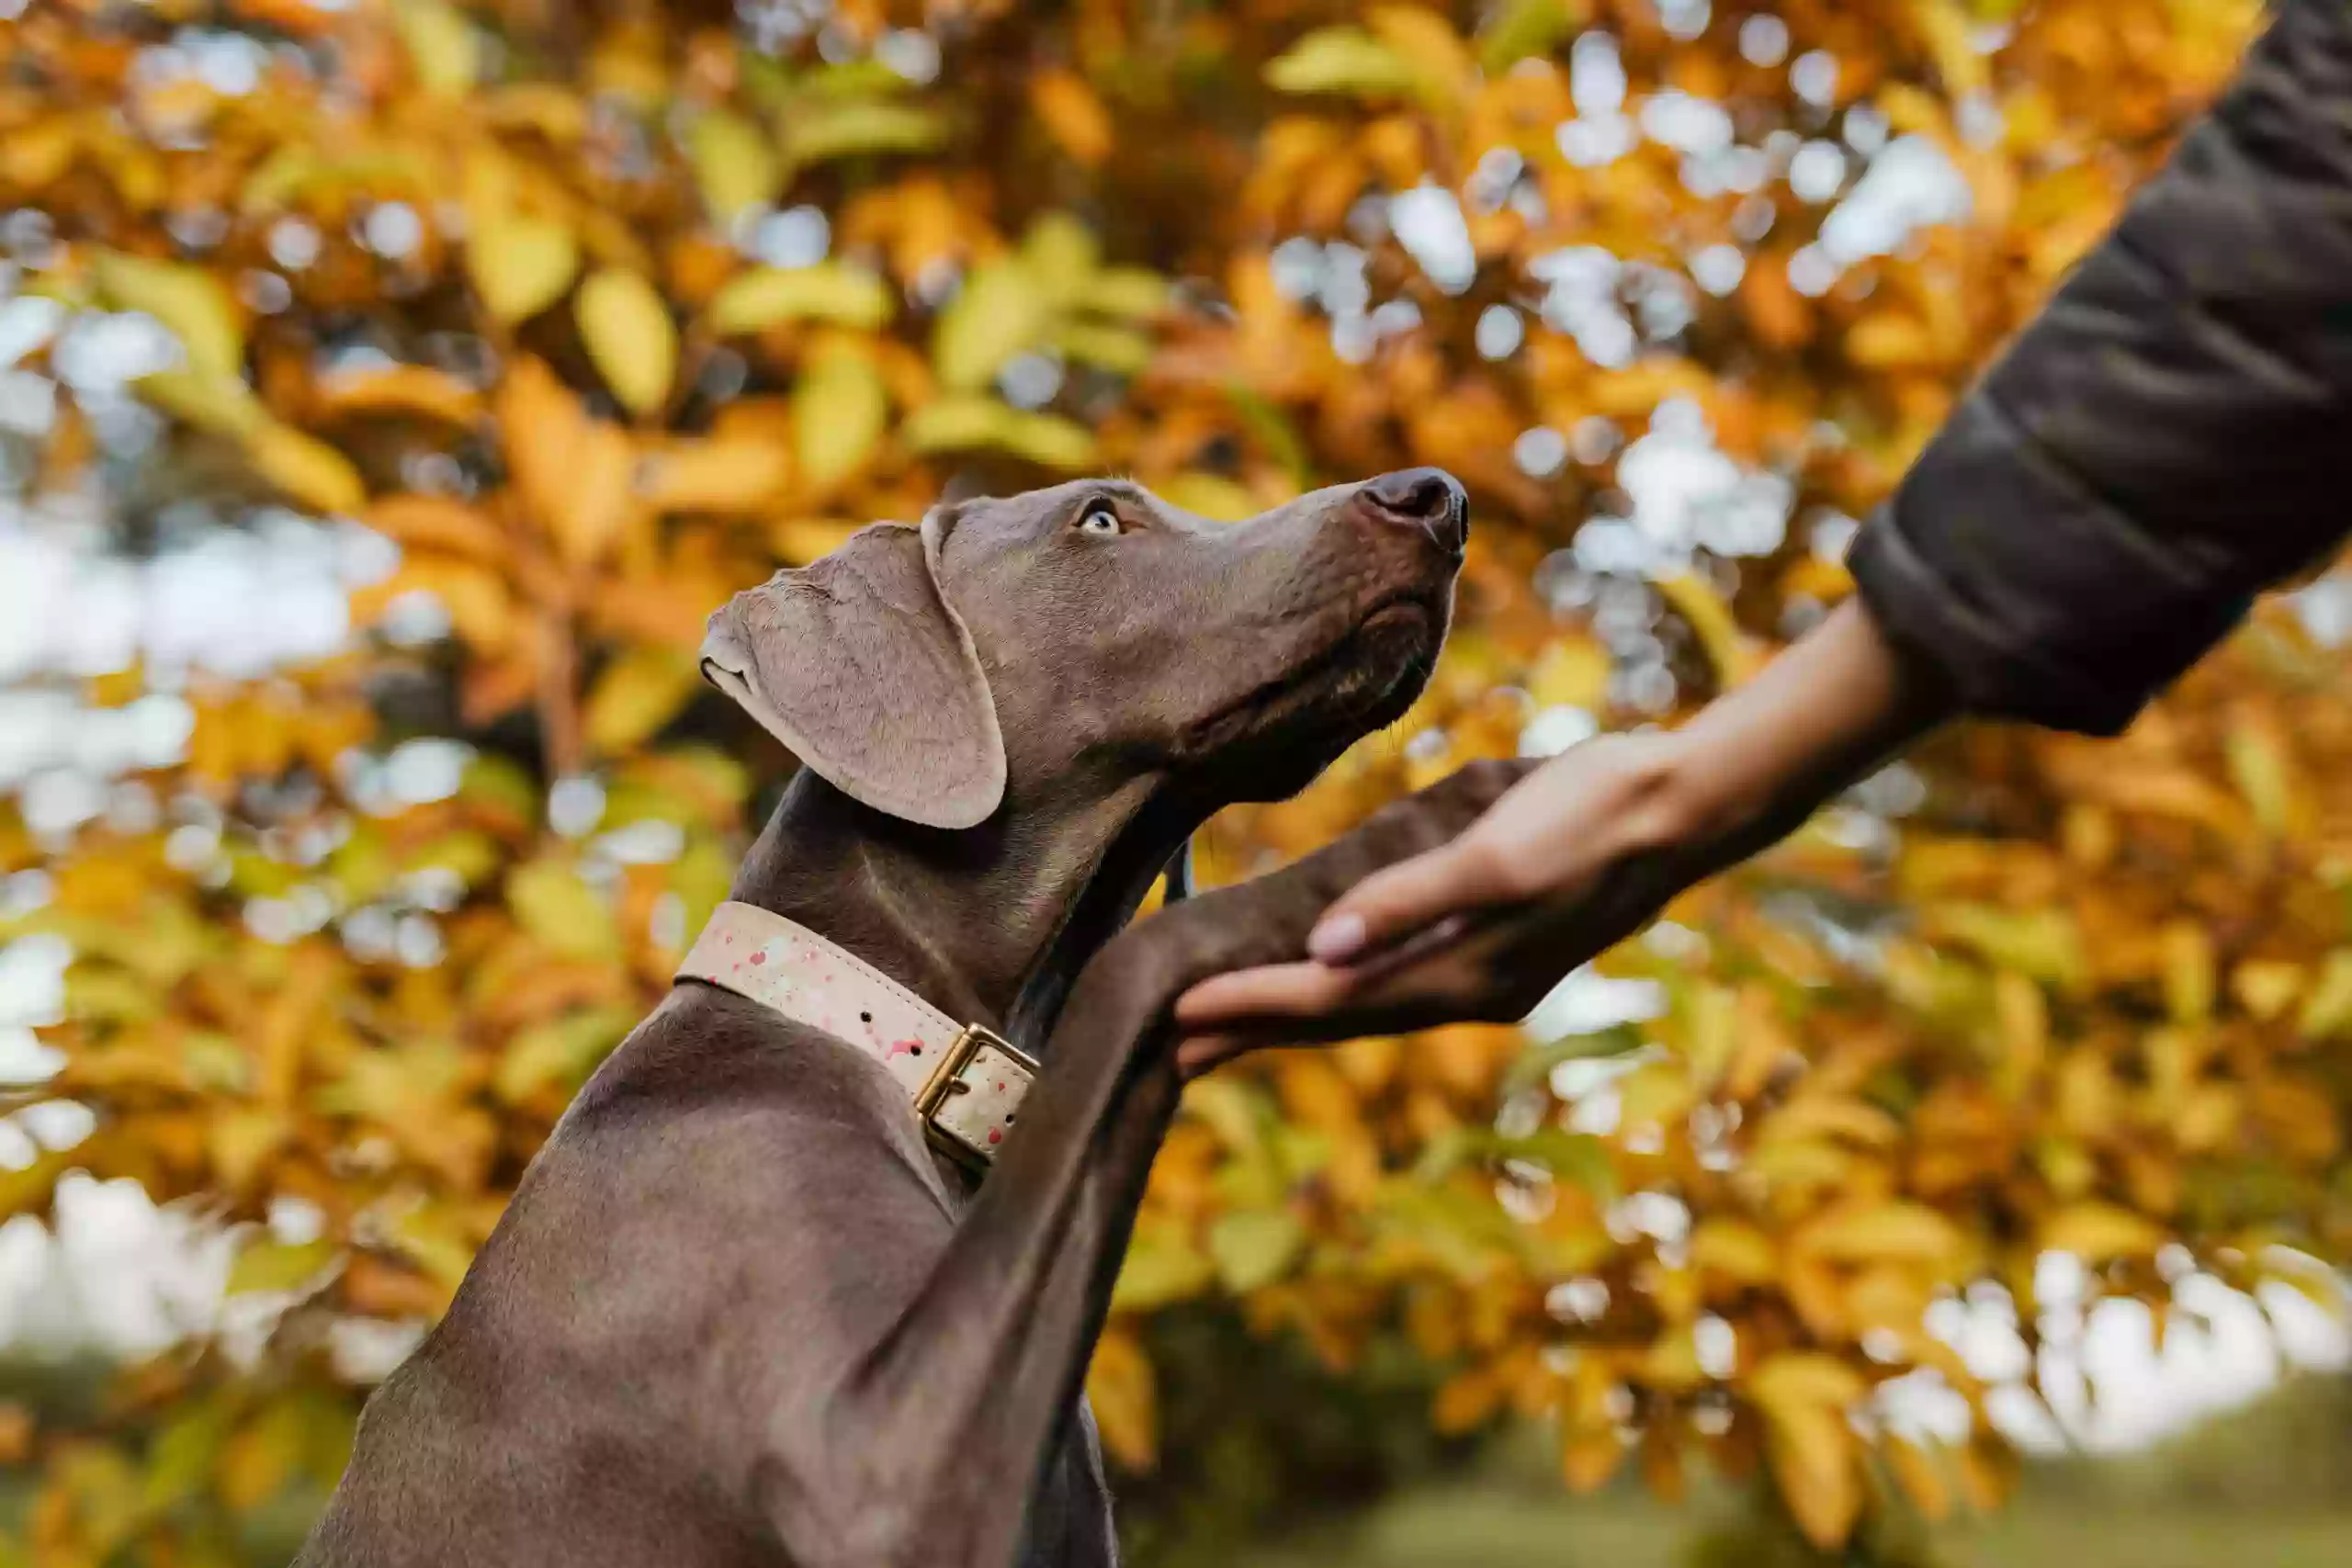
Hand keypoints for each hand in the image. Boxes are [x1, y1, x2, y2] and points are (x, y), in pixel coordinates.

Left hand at [1171, 734, 1699, 1071]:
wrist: (1687, 805)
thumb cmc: (1593, 815)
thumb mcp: (1498, 853)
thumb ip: (1411, 901)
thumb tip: (1324, 950)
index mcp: (1466, 973)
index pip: (1331, 1000)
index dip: (1250, 1006)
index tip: (1174, 1013)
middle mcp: (1471, 989)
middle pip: (1338, 1021)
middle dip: (1253, 1032)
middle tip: (1164, 1051)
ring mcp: (1488, 973)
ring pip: (1364, 1006)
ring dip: (1289, 1018)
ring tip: (1220, 1028)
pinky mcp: (1499, 946)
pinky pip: (1395, 981)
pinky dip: (1342, 989)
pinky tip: (1318, 979)